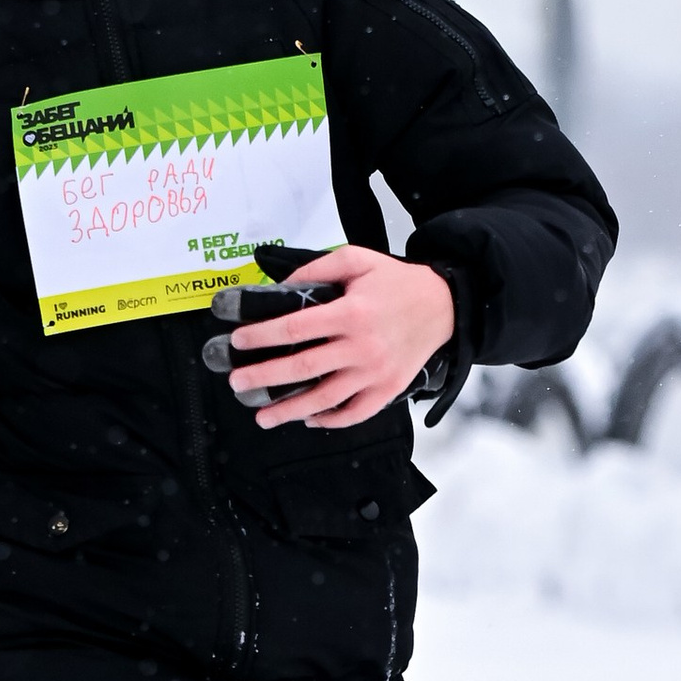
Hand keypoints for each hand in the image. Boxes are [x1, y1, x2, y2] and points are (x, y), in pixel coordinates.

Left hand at [227, 248, 455, 431]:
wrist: (443, 305)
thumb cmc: (397, 283)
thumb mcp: (357, 259)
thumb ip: (316, 268)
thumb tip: (282, 287)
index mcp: (351, 313)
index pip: (295, 328)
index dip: (262, 336)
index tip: (239, 341)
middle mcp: (361, 347)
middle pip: (303, 368)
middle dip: (264, 377)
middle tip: (237, 382)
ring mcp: (375, 373)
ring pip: (325, 399)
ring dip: (289, 410)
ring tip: (261, 416)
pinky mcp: (388, 390)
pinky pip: (354, 413)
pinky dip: (329, 420)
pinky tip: (307, 419)